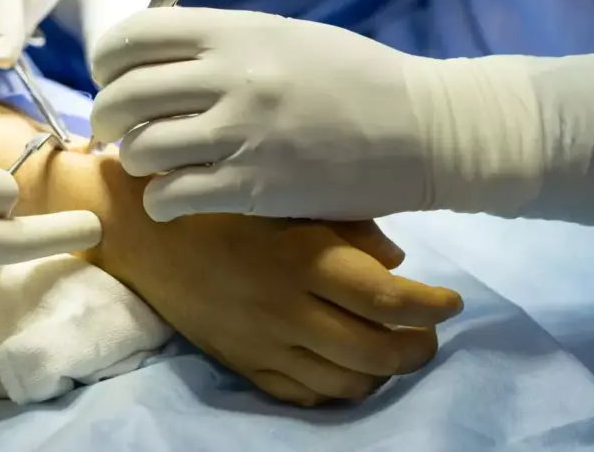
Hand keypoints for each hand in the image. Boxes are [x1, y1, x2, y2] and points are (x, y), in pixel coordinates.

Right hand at [83, 191, 462, 404]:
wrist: (142, 232)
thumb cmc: (218, 202)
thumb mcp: (283, 198)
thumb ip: (346, 227)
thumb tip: (395, 263)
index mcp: (302, 259)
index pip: (388, 299)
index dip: (431, 306)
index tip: (451, 300)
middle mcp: (287, 309)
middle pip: (377, 352)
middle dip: (417, 348)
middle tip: (427, 332)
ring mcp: (263, 343)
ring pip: (345, 382)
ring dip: (381, 372)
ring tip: (390, 349)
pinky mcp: (242, 363)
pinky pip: (302, 394)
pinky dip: (335, 388)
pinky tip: (344, 367)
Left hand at [90, 7, 434, 221]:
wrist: (424, 129)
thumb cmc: (356, 78)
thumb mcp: (285, 36)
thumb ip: (220, 44)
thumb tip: (153, 59)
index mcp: (235, 32)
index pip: (133, 35)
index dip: (107, 60)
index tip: (111, 79)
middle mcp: (229, 77)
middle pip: (121, 96)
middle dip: (105, 118)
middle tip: (115, 132)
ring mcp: (241, 134)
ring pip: (139, 149)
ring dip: (135, 161)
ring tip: (154, 165)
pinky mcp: (254, 189)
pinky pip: (170, 196)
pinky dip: (160, 201)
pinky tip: (174, 198)